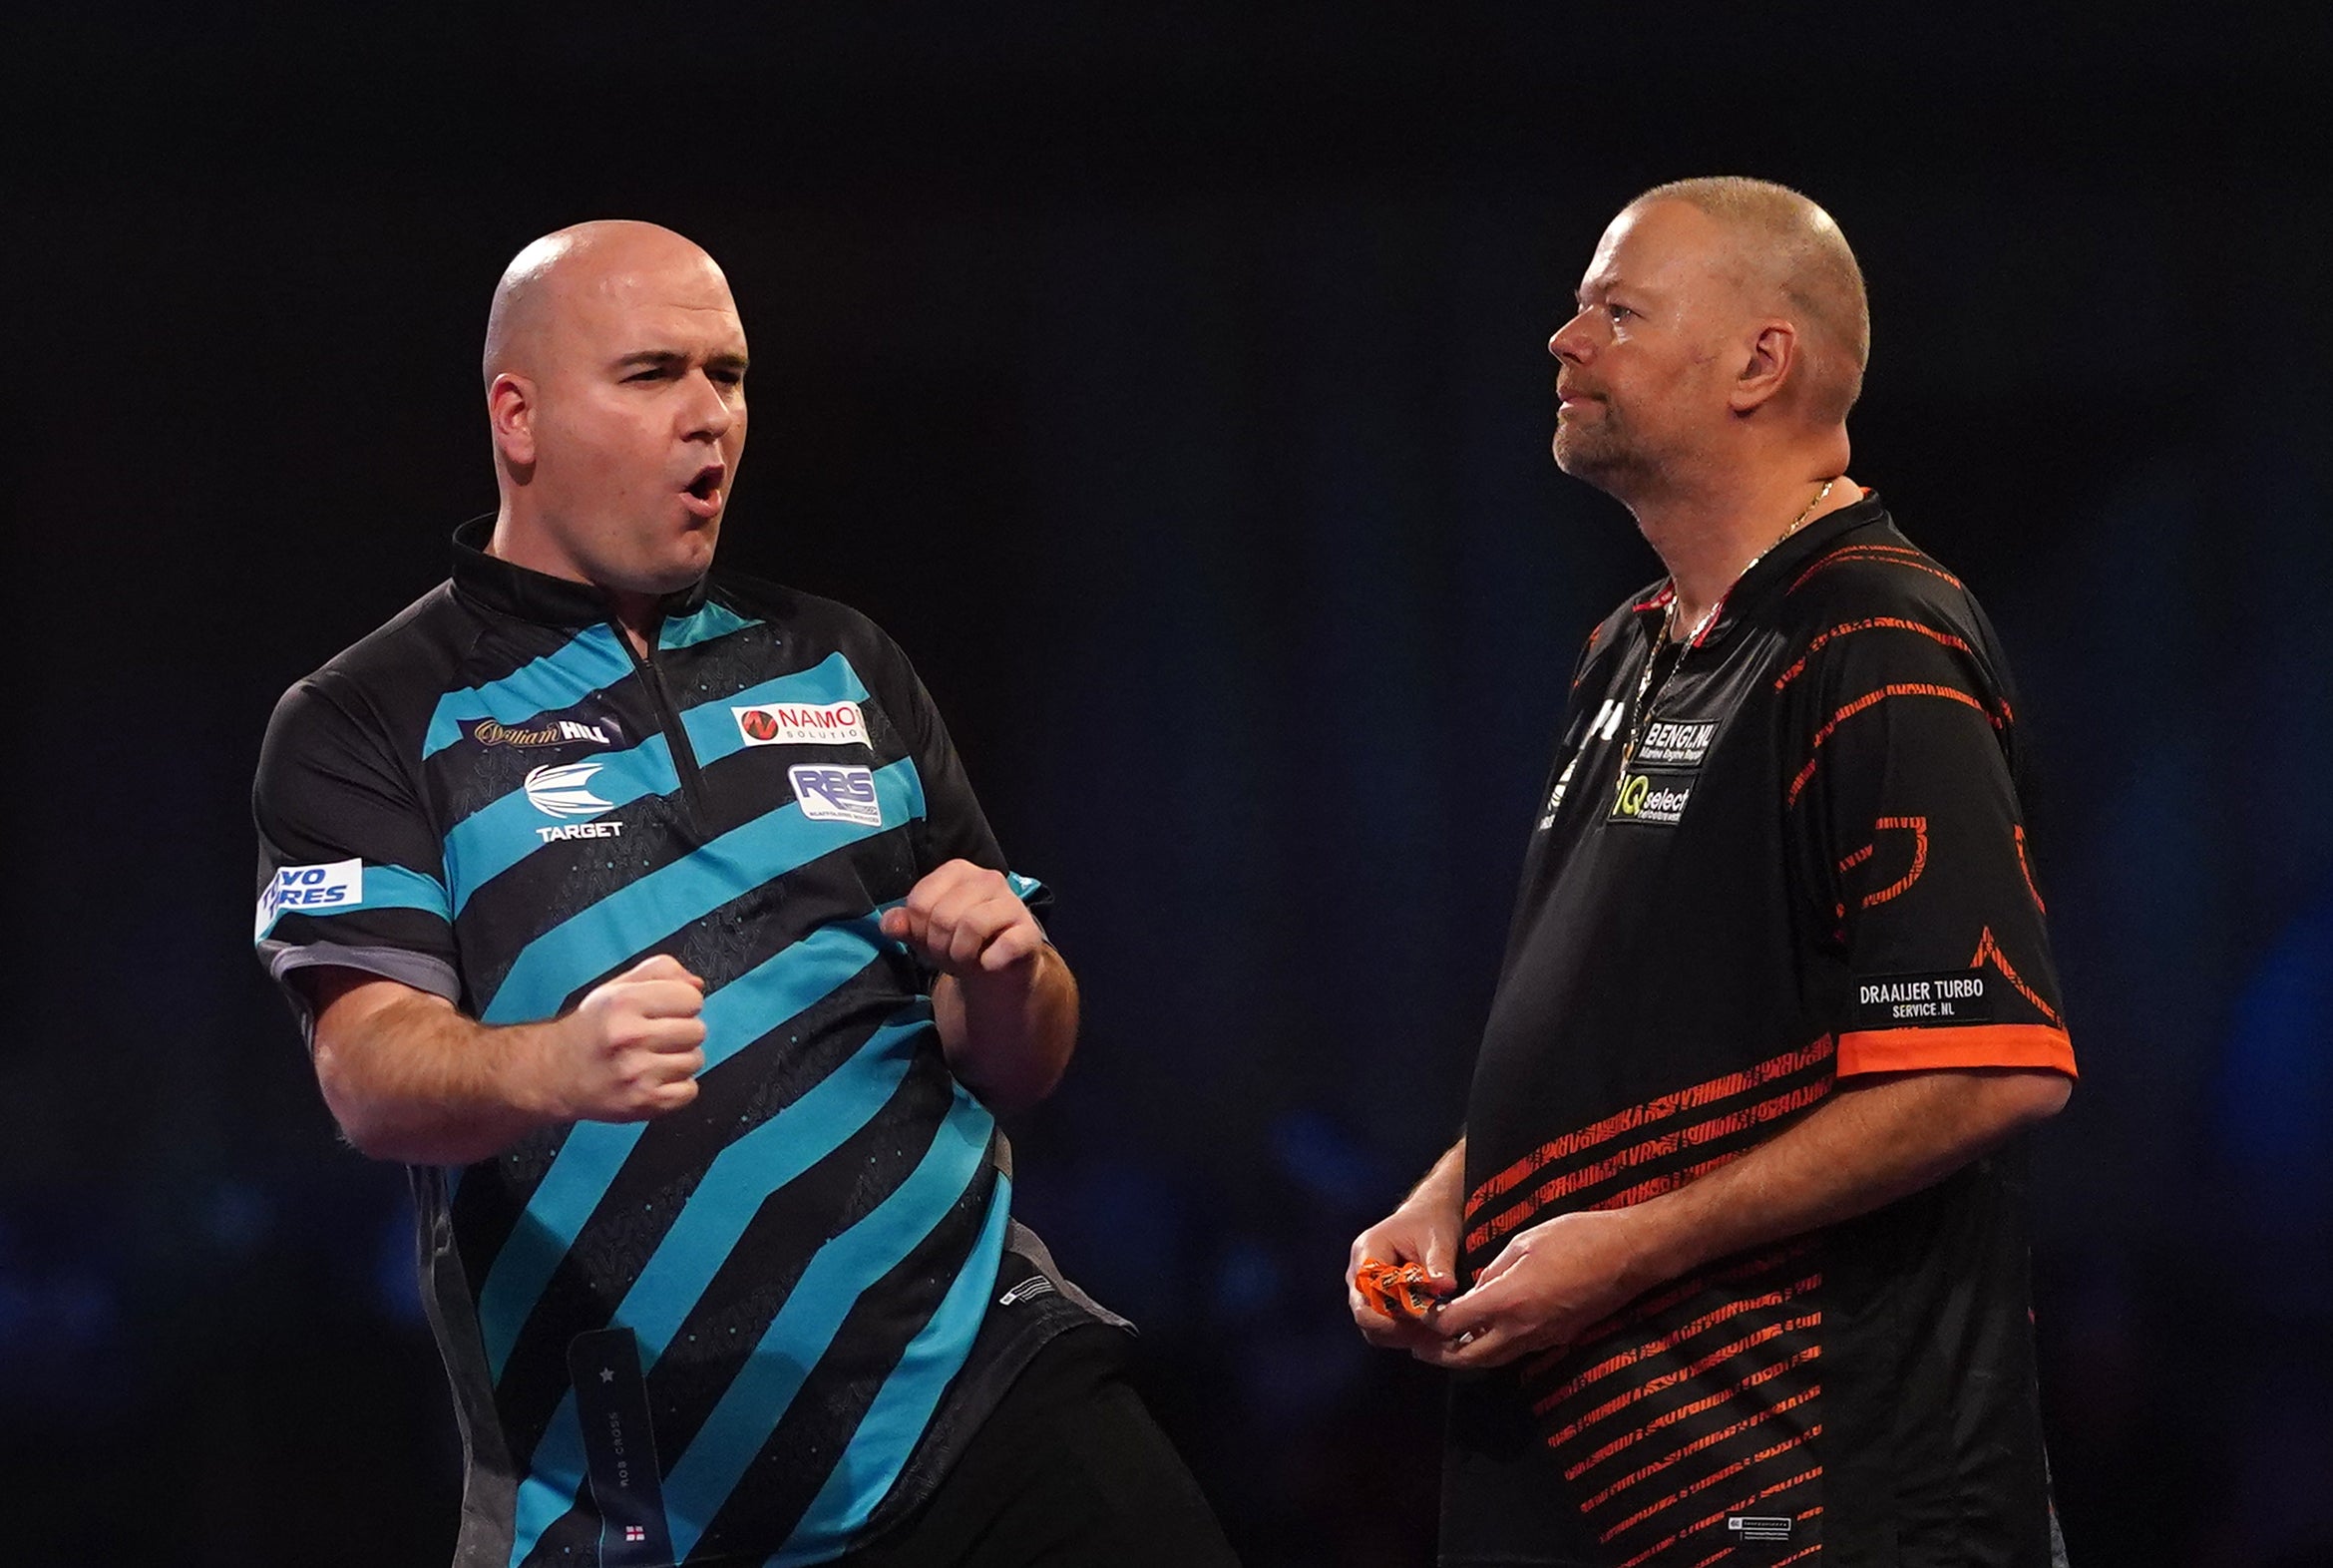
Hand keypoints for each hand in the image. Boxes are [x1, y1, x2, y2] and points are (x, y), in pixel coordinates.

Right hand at [543, 953, 707, 1121]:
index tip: (667, 1010)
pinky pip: (690, 1091)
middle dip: (681, 1031)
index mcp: (625, 1003)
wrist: (553, 1074)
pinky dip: (678, 1088)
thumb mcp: (617, 987)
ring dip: (680, 1060)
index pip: (691, 998)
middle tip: (656, 1037)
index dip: (682, 1003)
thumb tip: (697, 984)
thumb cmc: (590, 1029)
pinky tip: (654, 1079)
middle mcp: (630, 1037)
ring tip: (652, 1058)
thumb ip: (660, 972)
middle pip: (697, 1030)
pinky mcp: (643, 1102)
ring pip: (695, 1060)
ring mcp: (638, 1073)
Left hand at [879, 860, 1044, 977]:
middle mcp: (988, 878)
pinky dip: (990, 962)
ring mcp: (1012, 903)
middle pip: (943, 915)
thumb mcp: (925, 934)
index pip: (920, 901)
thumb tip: (889, 924)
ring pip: (972, 925)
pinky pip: (1005, 945)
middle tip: (950, 954)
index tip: (931, 940)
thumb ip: (904, 925)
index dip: (919, 930)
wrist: (998, 969)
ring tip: (968, 960)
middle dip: (940, 946)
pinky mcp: (1029, 930)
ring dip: (962, 954)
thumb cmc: (958, 942)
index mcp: (957, 871)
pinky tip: (990, 963)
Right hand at [1347, 1197, 1461, 1355]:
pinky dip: (1404, 1334)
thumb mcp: (1439, 1240)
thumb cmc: (1432, 1223)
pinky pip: (1383, 1328)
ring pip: (1372, 1328)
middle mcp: (1358, 1273)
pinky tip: (1430, 1332)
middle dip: (1397, 1329)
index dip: (1391, 1313)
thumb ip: (1439, 1265)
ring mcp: (1364, 1289)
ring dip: (1401, 1335)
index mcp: (1367, 1252)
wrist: (1429, 1216)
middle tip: (1431, 1333)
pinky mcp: (1376, 1301)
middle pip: (1364, 1316)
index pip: (1366, 1294)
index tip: (1424, 1318)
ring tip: (1434, 1334)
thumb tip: (1446, 1288)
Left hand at [1422, 1208, 1651, 1370]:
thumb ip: (1493, 1270)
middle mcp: (1522, 1328)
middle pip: (1469, 1356)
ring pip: (1494, 1360)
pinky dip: (1493, 1350)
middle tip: (1418, 1348)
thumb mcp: (1524, 1242)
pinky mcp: (1559, 1339)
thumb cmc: (1576, 1238)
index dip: (1430, 1322)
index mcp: (1507, 1300)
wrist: (1628, 1255)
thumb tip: (1476, 1288)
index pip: (1454, 1324)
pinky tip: (1484, 1338)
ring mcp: (1542, 1338)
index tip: (1416, 1315)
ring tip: (1443, 1350)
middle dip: (1439, 1355)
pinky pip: (1517, 1352)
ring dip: (1465, 1358)